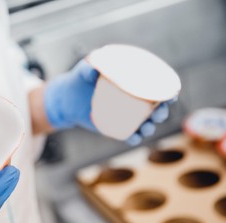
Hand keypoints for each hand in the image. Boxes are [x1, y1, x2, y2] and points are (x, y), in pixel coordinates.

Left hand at [43, 59, 172, 143]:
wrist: (67, 97)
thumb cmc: (80, 78)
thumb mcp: (84, 70)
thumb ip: (89, 68)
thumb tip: (93, 70)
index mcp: (132, 82)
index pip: (156, 86)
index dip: (168, 92)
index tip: (171, 96)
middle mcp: (132, 98)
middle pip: (155, 107)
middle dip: (162, 113)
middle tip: (159, 114)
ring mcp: (124, 114)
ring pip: (144, 123)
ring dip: (149, 127)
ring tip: (146, 128)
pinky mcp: (114, 126)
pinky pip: (128, 134)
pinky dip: (133, 138)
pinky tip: (134, 138)